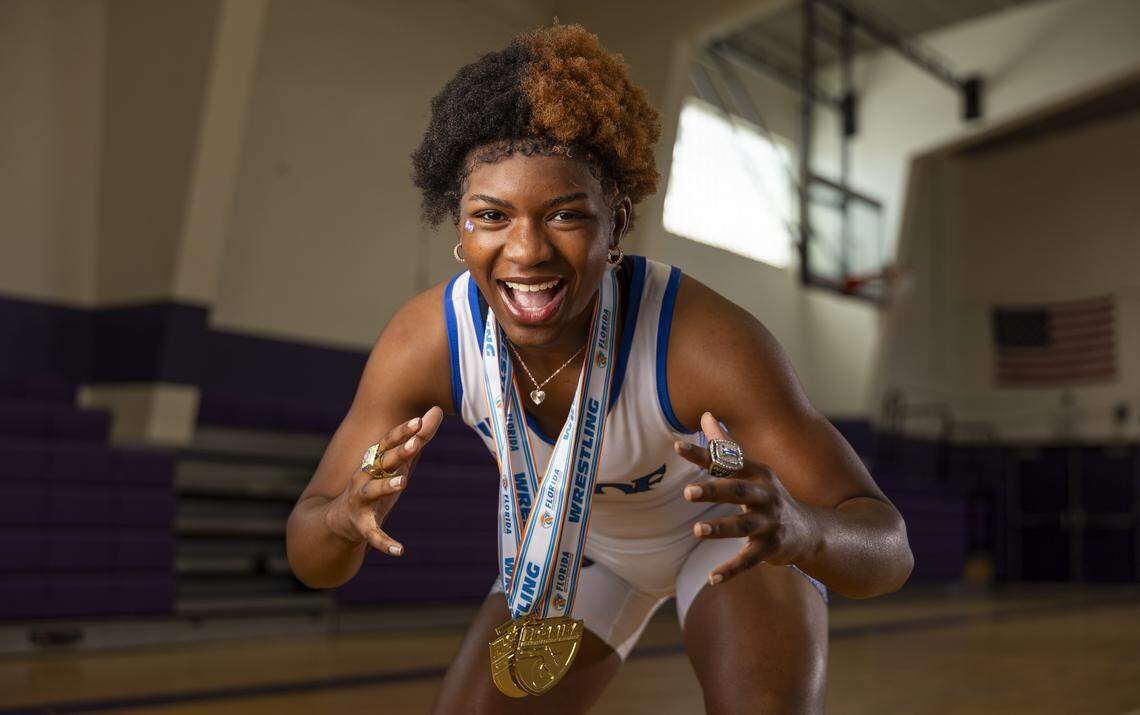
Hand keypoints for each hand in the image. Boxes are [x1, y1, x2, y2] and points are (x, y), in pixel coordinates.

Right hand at [324, 405, 443, 556]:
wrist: (336, 521)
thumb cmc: (374, 485)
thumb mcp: (397, 463)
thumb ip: (417, 439)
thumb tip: (437, 410)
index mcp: (373, 462)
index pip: (387, 442)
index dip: (402, 432)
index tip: (419, 422)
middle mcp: (364, 477)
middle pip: (381, 462)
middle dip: (398, 453)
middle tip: (415, 445)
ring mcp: (360, 501)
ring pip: (372, 492)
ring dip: (386, 486)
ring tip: (403, 483)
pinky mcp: (361, 526)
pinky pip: (373, 535)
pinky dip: (385, 543)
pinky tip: (400, 550)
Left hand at [674, 411, 820, 584]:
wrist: (810, 531)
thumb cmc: (769, 495)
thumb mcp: (752, 469)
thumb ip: (725, 445)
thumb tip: (705, 415)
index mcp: (757, 473)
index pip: (726, 461)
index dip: (702, 453)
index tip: (676, 446)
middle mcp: (765, 495)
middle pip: (737, 491)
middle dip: (713, 491)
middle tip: (687, 491)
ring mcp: (770, 522)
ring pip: (743, 526)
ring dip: (721, 528)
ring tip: (697, 530)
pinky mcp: (772, 547)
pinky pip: (749, 560)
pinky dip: (731, 570)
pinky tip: (711, 579)